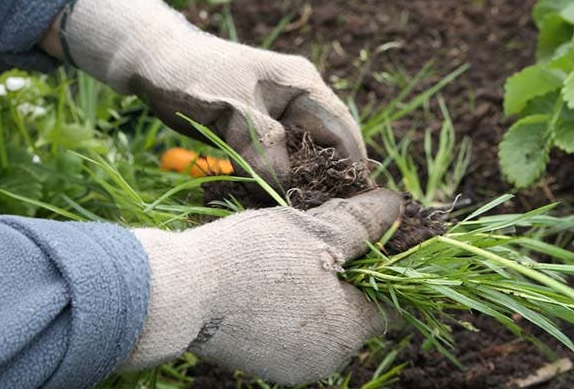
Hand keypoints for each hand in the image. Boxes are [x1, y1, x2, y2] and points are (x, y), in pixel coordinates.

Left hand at [53, 0, 364, 184]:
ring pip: (302, 159)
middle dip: (322, 182)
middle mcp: (299, 100)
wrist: (151, 60)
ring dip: (296, 184)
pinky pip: (279, 161)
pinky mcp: (261, 130)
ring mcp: (280, 115)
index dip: (351, 170)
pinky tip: (265, 201)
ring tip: (290, 214)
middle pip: (327, 149)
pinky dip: (275, 181)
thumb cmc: (189, 75)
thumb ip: (262, 146)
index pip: (344, 132)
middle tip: (314, 218)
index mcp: (303, 85)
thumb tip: (288, 189)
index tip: (351, 208)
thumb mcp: (228, 110)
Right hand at [122, 189, 401, 384]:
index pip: (392, 303)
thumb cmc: (252, 257)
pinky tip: (272, 274)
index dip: (390, 266)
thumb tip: (398, 206)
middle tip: (328, 234)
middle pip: (357, 310)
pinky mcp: (263, 362)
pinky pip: (295, 328)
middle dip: (350, 272)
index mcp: (347, 332)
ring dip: (320, 285)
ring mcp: (292, 367)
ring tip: (295, 249)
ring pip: (325, 318)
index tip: (370, 238)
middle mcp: (326, 361)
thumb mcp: (316, 229)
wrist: (175, 292)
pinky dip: (294, 302)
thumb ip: (364, 223)